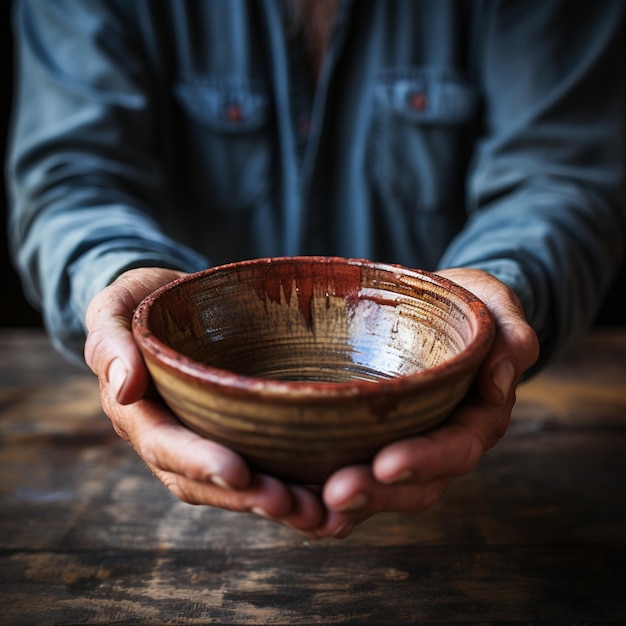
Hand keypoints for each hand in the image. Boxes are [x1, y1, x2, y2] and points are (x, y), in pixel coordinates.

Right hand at [84, 267, 324, 532]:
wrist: (171, 303)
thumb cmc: (145, 302)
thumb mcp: (117, 307)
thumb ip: (110, 341)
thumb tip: (124, 386)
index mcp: (139, 412)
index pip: (164, 445)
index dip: (199, 463)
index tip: (238, 473)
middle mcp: (171, 437)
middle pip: (203, 482)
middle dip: (246, 496)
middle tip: (292, 504)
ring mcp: (204, 438)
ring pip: (233, 487)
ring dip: (271, 503)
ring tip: (316, 512)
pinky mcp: (235, 433)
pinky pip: (257, 467)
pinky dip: (287, 485)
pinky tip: (322, 492)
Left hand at [312, 268, 540, 538]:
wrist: (440, 310)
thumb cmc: (468, 307)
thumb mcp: (497, 307)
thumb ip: (511, 337)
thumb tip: (499, 381)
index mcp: (475, 417)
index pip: (455, 448)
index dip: (424, 461)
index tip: (387, 464)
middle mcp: (439, 442)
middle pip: (414, 487)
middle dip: (376, 494)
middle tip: (335, 495)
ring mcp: (404, 445)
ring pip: (379, 491)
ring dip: (345, 504)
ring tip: (304, 508)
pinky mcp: (371, 440)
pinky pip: (351, 474)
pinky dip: (320, 494)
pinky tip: (290, 499)